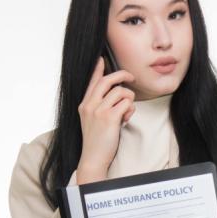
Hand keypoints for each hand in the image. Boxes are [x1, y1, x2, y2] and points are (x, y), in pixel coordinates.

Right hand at [77, 56, 136, 179]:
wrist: (93, 158)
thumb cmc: (97, 141)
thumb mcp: (94, 120)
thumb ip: (102, 106)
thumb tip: (118, 94)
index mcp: (85, 104)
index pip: (92, 82)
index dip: (98, 69)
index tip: (102, 59)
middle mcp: (89, 104)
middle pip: (108, 80)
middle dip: (122, 75)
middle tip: (132, 77)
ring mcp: (98, 110)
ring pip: (121, 92)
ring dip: (129, 99)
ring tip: (126, 113)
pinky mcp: (109, 117)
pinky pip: (127, 103)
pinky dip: (130, 110)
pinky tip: (126, 120)